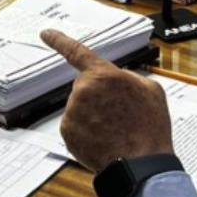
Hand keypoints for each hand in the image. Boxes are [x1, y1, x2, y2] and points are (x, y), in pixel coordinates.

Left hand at [40, 29, 173, 171]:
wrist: (141, 162)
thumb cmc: (149, 126)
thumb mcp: (150, 89)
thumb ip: (128, 78)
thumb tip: (118, 80)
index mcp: (104, 74)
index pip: (77, 52)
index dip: (59, 41)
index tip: (45, 33)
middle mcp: (84, 89)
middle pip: (85, 86)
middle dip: (98, 95)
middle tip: (118, 113)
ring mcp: (73, 111)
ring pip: (80, 106)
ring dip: (92, 114)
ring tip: (114, 128)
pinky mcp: (67, 131)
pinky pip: (75, 125)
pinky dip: (86, 131)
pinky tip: (103, 139)